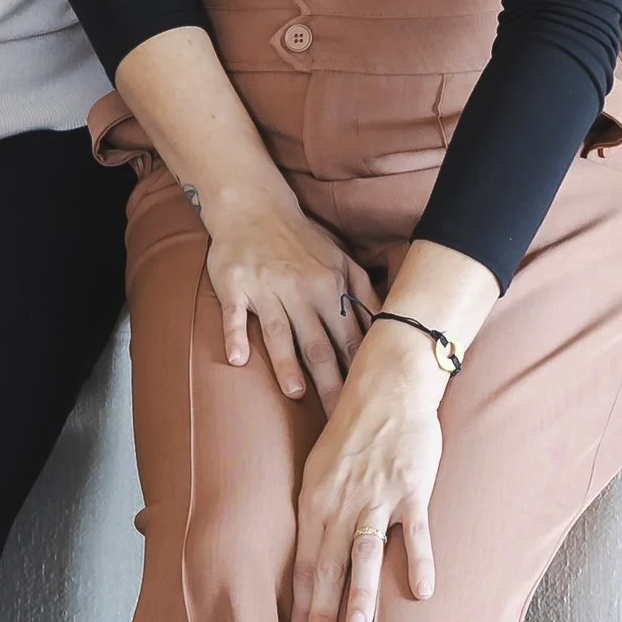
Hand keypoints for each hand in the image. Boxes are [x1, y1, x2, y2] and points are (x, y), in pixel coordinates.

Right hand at [202, 180, 373, 411]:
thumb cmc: (301, 239)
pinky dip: (235, 336)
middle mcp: (300, 291)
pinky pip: (234, 315)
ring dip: (287, 363)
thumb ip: (363, 294)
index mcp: (330, 288)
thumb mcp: (341, 259)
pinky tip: (238, 360)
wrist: (254, 206)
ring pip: (279, 331)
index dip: (361, 371)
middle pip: (319, 344)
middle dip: (331, 382)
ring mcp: (266, 290)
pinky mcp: (235, 287)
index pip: (350, 338)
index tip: (369, 402)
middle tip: (340, 416)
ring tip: (296, 392)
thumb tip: (387, 325)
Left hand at [288, 325, 445, 621]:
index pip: (302, 563)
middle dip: (318, 614)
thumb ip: (318, 511)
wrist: (388, 384)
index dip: (299, 606)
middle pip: (326, 566)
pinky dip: (418, 560)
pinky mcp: (411, 488)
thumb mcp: (319, 467)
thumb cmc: (353, 427)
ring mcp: (377, 496)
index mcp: (314, 500)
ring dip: (360, 592)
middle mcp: (340, 502)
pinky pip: (414, 531)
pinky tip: (423, 592)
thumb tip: (309, 552)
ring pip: (364, 551)